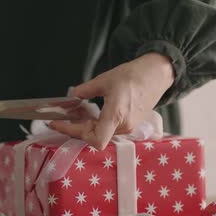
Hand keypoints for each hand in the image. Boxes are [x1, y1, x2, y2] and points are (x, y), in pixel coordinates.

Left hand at [50, 52, 173, 148]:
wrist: (156, 75)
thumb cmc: (134, 76)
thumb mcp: (104, 80)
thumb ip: (86, 90)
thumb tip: (73, 95)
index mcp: (116, 115)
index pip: (95, 140)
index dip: (74, 134)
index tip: (59, 124)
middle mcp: (123, 126)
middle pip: (93, 137)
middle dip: (76, 129)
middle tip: (61, 119)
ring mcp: (128, 127)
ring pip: (100, 134)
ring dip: (86, 126)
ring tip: (75, 114)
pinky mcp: (130, 125)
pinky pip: (108, 130)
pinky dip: (96, 124)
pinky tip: (90, 114)